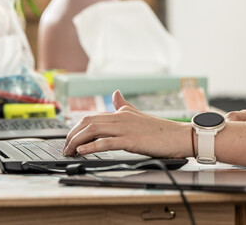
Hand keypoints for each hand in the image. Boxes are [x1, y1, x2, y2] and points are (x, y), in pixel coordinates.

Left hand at [63, 90, 192, 157]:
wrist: (180, 136)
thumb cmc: (161, 129)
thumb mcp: (138, 114)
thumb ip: (124, 105)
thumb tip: (115, 93)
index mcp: (122, 113)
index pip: (92, 117)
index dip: (76, 128)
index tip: (69, 139)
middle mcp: (121, 118)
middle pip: (88, 122)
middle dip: (72, 135)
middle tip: (65, 147)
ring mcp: (126, 129)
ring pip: (94, 130)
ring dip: (77, 141)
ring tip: (69, 151)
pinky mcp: (131, 140)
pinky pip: (107, 142)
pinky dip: (92, 147)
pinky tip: (83, 151)